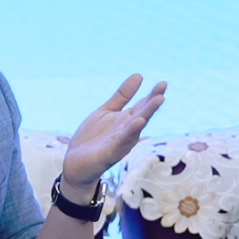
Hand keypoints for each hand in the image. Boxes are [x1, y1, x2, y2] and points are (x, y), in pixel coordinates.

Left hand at [61, 75, 165, 200]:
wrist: (75, 164)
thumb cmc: (93, 138)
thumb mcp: (105, 112)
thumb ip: (122, 96)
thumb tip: (139, 75)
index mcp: (126, 121)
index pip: (142, 106)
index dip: (152, 95)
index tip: (163, 83)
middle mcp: (127, 132)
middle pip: (142, 116)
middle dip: (152, 105)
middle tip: (162, 92)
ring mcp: (119, 143)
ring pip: (135, 128)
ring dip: (145, 115)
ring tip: (156, 102)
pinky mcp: (109, 154)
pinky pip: (121, 142)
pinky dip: (130, 132)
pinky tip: (138, 122)